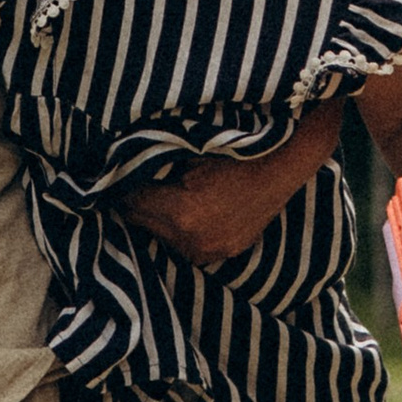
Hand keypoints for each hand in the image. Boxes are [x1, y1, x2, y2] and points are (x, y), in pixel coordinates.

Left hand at [119, 101, 341, 266]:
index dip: (120, 184)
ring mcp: (213, 251)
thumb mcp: (187, 151)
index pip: (130, 204)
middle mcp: (193, 241)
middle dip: (137, 202)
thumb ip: (152, 165)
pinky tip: (187, 208)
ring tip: (165, 191)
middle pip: (143, 224)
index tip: (115, 172)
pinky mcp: (227, 252)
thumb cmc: (236, 149)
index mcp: (181, 214)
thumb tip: (118, 167)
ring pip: (164, 237)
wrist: (286, 162)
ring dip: (158, 218)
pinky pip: (188, 244)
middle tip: (135, 180)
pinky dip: (181, 228)